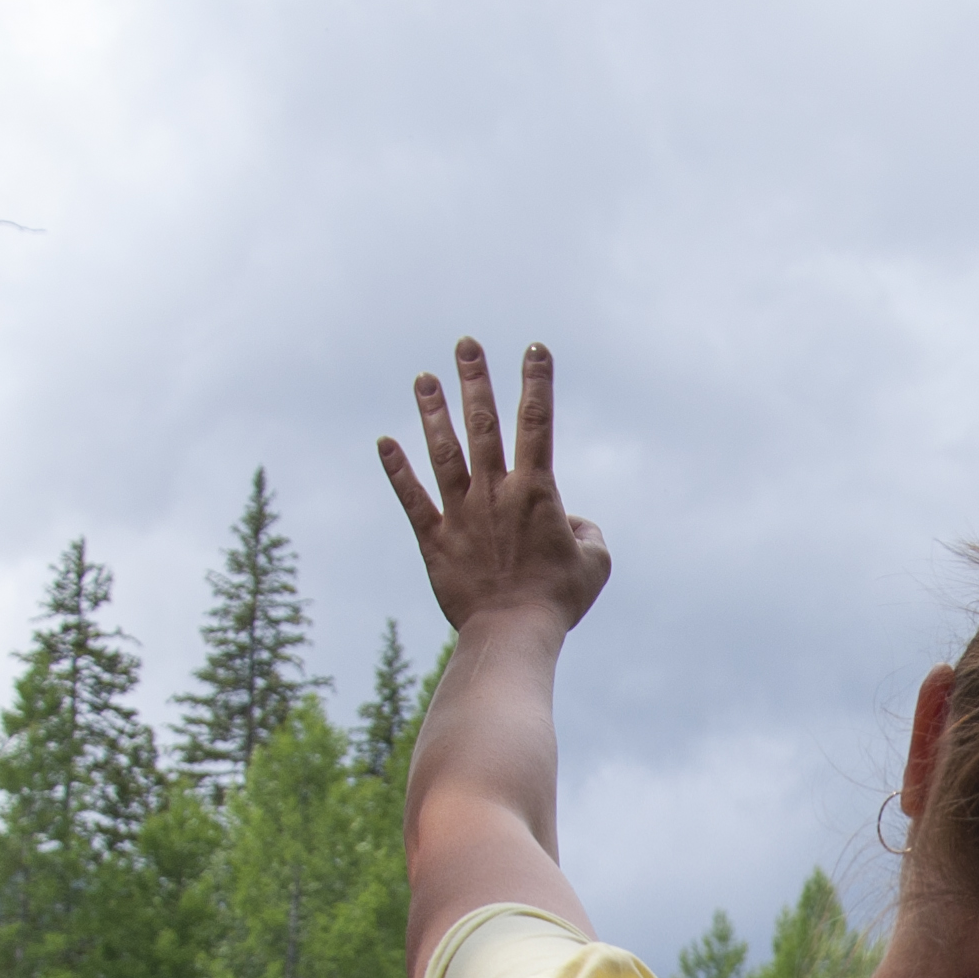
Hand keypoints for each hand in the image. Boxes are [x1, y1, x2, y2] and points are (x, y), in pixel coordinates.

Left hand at [380, 337, 610, 639]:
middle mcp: (494, 493)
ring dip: (433, 411)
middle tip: (465, 344)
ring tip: (424, 378)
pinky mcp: (435, 539)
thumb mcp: (594, 564)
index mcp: (536, 492)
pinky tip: (384, 442)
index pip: (537, 423)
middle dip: (475, 380)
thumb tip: (571, 519)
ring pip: (444, 451)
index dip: (536, 382)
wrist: (512, 633)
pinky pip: (412, 498)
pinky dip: (397, 470)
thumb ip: (587, 531)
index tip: (533, 349)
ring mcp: (461, 513)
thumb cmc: (558, 600)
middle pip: (483, 424)